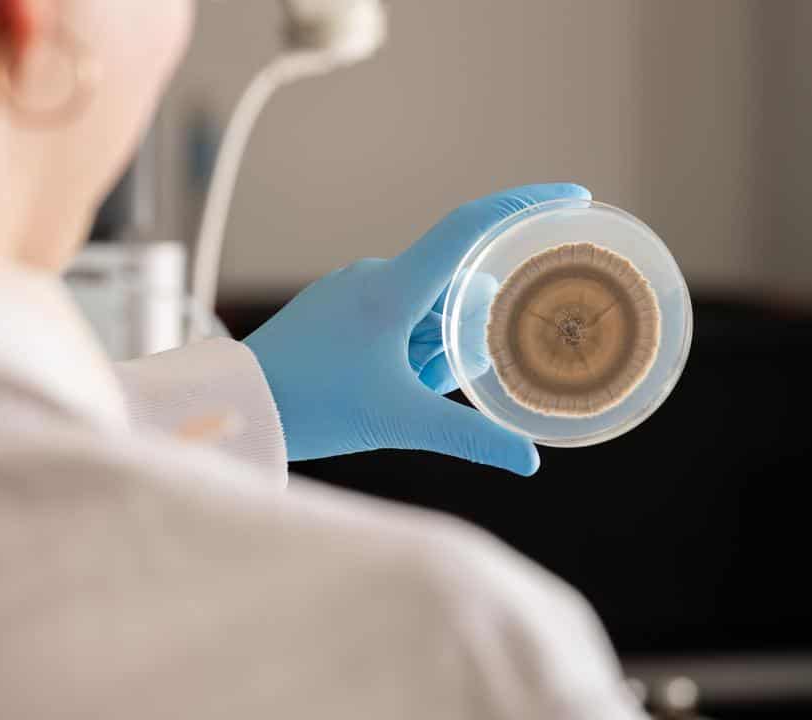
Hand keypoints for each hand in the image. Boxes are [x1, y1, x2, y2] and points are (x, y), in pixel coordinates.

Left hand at [243, 183, 591, 475]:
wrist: (239, 402)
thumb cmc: (313, 406)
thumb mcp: (399, 422)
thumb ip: (471, 438)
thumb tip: (530, 461)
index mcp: (395, 286)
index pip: (472, 226)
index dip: (525, 204)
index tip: (573, 196)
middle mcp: (375, 274)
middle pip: (455, 289)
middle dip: (459, 340)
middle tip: (427, 385)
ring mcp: (352, 287)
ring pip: (424, 308)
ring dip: (429, 351)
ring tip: (392, 392)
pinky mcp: (336, 305)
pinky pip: (393, 314)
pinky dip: (404, 349)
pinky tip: (378, 383)